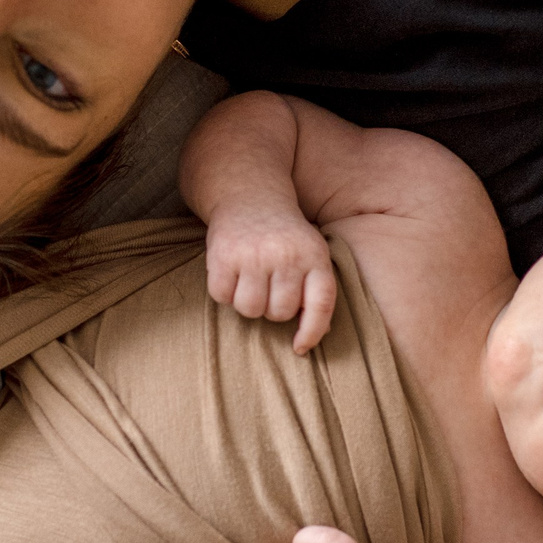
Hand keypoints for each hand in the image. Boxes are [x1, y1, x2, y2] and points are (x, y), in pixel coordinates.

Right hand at [205, 206, 337, 351]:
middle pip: (279, 313)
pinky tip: (231, 272)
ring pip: (250, 310)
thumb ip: (316, 289)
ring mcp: (254, 255)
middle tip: (268, 286)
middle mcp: (286, 255)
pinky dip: (223, 292)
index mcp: (314, 256)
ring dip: (247, 303)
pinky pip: (222, 297)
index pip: (319, 305)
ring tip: (250, 279)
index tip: (299, 347)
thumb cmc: (284, 235)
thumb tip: (317, 334)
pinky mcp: (224, 255)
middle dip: (272, 308)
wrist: (250, 194)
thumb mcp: (310, 253)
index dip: (311, 332)